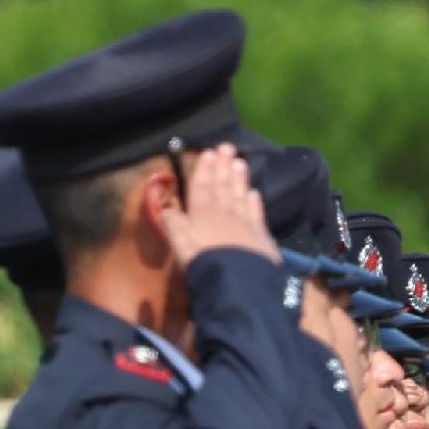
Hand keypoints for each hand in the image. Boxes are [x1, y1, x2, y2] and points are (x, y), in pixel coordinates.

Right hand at [157, 143, 276, 267]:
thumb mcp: (180, 245)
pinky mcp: (262, 236)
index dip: (205, 170)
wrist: (239, 280)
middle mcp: (225, 212)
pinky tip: (255, 193)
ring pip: (241, 195)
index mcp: (202, 213)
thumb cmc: (204, 263)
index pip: (203, 187)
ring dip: (239, 179)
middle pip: (223, 186)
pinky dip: (255, 202)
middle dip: (224, 166)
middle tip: (228, 147)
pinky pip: (257, 213)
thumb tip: (167, 209)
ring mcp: (245, 222)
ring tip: (240, 162)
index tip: (210, 153)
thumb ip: (174, 225)